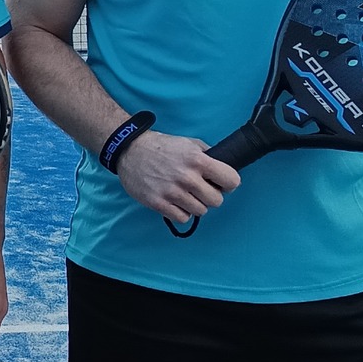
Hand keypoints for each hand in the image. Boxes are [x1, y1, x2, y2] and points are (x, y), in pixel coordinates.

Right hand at [116, 130, 240, 220]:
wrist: (130, 150)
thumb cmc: (161, 146)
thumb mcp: (188, 143)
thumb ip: (208, 155)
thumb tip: (224, 168)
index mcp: (197, 160)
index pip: (232, 180)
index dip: (228, 183)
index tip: (219, 182)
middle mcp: (187, 177)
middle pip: (217, 201)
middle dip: (210, 195)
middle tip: (199, 189)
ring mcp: (172, 192)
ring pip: (201, 211)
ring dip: (195, 204)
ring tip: (185, 194)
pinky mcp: (158, 203)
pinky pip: (183, 218)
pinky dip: (181, 212)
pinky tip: (175, 202)